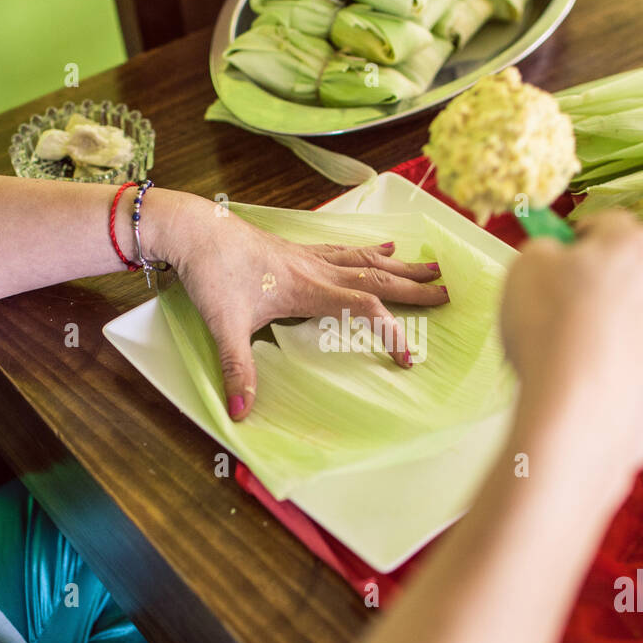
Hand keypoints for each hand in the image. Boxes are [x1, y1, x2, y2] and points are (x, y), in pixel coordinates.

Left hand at [153, 193, 448, 419]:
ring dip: (402, 266)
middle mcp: (317, 270)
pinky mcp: (299, 250)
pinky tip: (387, 246)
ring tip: (433, 268)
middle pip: (377, 278)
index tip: (407, 357)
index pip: (363, 308)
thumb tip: (242, 412)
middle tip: (449, 294)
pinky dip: (372, 251)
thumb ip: (237, 368)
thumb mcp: (223, 326)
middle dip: (414, 289)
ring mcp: (310, 257)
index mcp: (308, 290)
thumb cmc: (211, 274)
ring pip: (367, 261)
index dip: (390, 331)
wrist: (194, 230)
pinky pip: (347, 250)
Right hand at [500, 210, 642, 471]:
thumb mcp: (523, 268)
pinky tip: (611, 389)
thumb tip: (557, 258)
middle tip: (572, 316)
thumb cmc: (548, 334)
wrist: (578, 421)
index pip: (608, 226)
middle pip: (641, 275)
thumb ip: (545, 251)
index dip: (580, 242)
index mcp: (636, 245)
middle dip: (612, 288)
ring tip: (588, 361)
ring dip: (630, 332)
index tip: (562, 263)